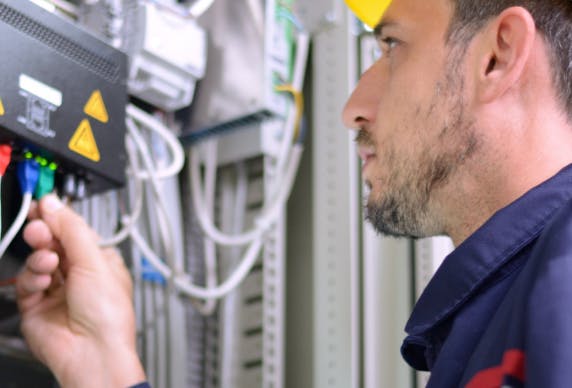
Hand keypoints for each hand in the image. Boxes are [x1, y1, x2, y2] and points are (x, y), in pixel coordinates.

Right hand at [16, 194, 145, 387]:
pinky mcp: (36, 305)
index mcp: (101, 262)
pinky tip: (43, 280)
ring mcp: (57, 290)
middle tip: (39, 228)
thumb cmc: (108, 315)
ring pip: (39, 260)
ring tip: (48, 261)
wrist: (92, 352)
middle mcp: (79, 275)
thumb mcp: (95, 260)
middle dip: (45, 233)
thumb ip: (72, 229)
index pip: (76, 232)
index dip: (60, 219)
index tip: (43, 206)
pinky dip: (32, 277)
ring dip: (40, 256)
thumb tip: (54, 204)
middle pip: (54, 244)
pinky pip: (27, 282)